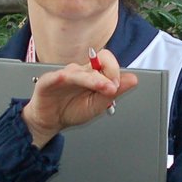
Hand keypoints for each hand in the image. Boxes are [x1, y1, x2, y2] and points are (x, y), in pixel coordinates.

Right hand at [20, 48, 137, 146]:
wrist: (50, 121)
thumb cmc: (71, 111)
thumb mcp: (97, 105)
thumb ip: (114, 92)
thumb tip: (133, 79)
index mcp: (92, 74)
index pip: (106, 61)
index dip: (114, 70)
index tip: (117, 86)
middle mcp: (80, 71)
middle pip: (97, 60)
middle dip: (109, 72)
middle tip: (113, 87)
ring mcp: (64, 75)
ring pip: (80, 72)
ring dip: (93, 79)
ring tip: (105, 88)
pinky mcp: (48, 81)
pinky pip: (58, 77)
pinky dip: (64, 77)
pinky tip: (69, 79)